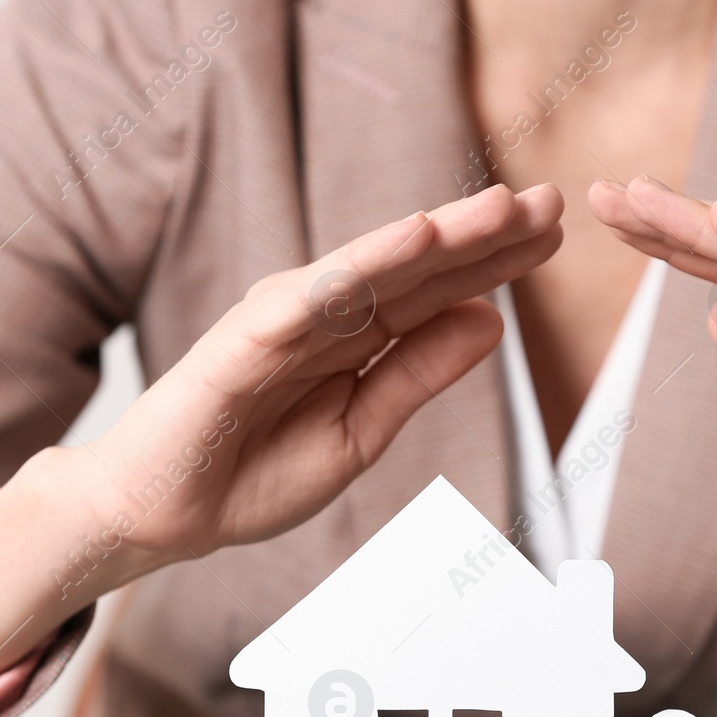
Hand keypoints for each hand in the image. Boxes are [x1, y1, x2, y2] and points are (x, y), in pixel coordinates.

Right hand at [0, 184, 564, 679]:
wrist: (162, 515)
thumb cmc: (250, 473)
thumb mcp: (362, 433)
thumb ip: (419, 375)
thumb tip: (492, 322)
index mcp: (355, 342)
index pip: (436, 292)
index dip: (496, 262)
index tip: (554, 233)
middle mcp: (326, 318)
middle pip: (418, 269)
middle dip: (485, 235)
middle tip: (551, 201)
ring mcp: (286, 322)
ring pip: (377, 269)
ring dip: (440, 235)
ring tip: (501, 207)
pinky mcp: (246, 339)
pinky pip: (316, 297)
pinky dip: (366, 264)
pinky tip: (418, 237)